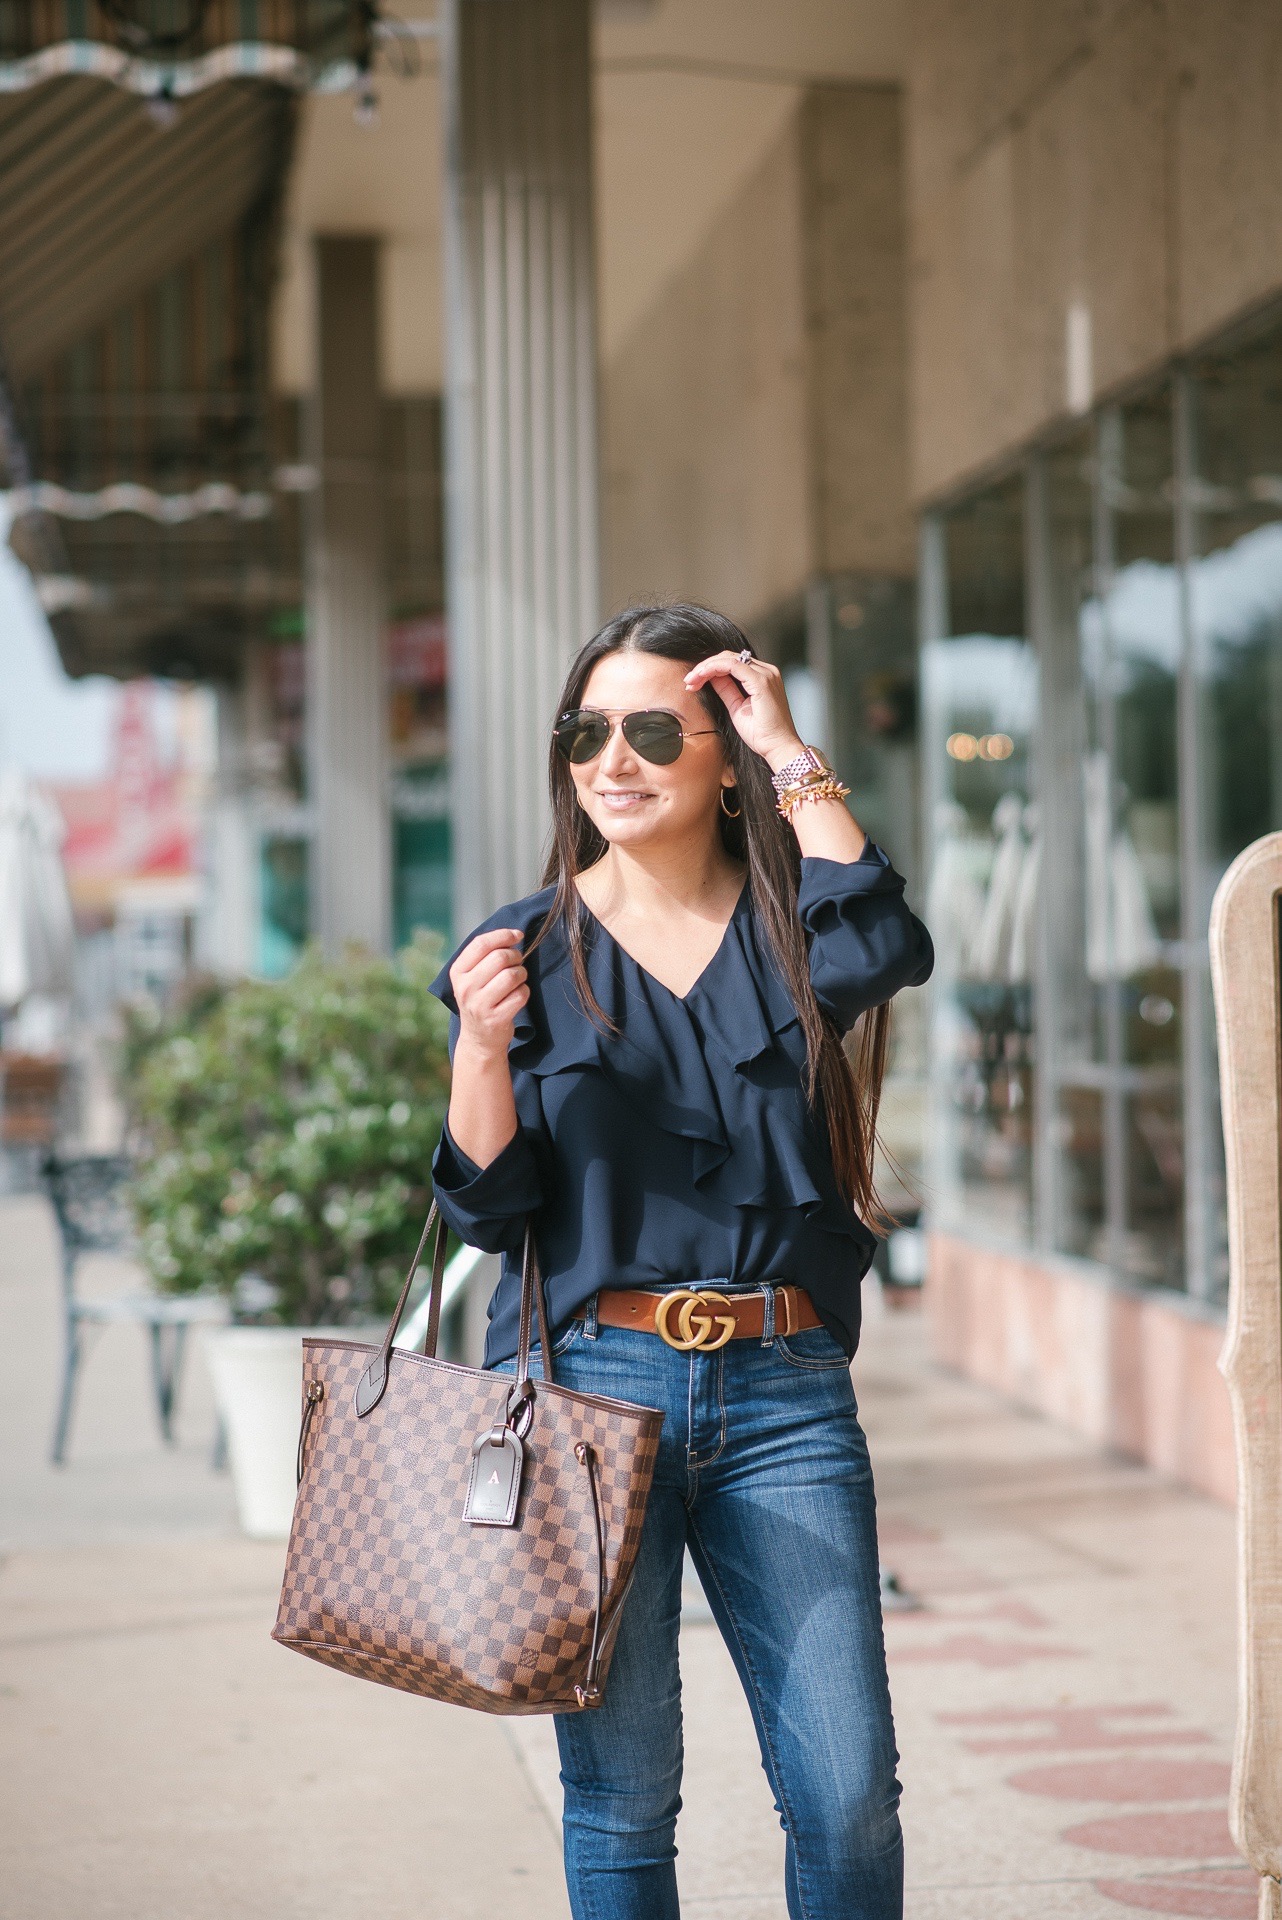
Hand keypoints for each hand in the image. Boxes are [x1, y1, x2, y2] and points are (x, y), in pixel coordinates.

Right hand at [449, 929, 527, 1059]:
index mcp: (458, 972)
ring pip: (512, 975)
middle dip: (516, 956)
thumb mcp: (472, 977)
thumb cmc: (480, 999)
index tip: (517, 935)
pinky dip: (524, 992)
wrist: (479, 1038)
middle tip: (517, 963)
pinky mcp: (496, 1019)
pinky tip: (517, 996)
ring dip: (521, 974)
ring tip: (517, 980)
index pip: (481, 944)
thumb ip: (486, 955)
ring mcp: (479, 1005)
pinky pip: (520, 994)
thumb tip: (514, 935)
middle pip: (500, 958)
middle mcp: (465, 988)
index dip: (503, 935)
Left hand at [683, 652, 803, 769]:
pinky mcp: (761, 681)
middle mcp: (767, 671)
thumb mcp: (737, 708)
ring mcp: (766, 674)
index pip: (732, 663)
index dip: (710, 669)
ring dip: (706, 667)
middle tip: (688, 682)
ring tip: (691, 681)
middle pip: (729, 657)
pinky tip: (701, 677)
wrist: (778, 748)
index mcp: (763, 677)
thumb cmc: (762, 734)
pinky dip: (714, 668)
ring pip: (729, 658)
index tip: (692, 683)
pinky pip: (733, 665)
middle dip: (705, 667)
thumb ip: (727, 691)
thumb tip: (712, 678)